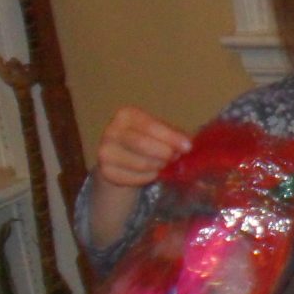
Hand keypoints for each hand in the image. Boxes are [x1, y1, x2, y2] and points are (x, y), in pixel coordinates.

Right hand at [88, 106, 191, 245]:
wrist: (121, 160)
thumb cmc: (146, 141)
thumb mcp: (158, 132)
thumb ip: (172, 135)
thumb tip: (188, 144)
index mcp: (126, 115)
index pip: (150, 126)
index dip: (171, 137)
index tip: (188, 147)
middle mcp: (111, 131)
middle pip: (142, 144)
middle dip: (165, 153)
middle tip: (175, 158)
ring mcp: (104, 151)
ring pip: (140, 163)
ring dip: (158, 166)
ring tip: (164, 164)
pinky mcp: (105, 171)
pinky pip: (133, 178)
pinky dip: (148, 177)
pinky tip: (152, 173)